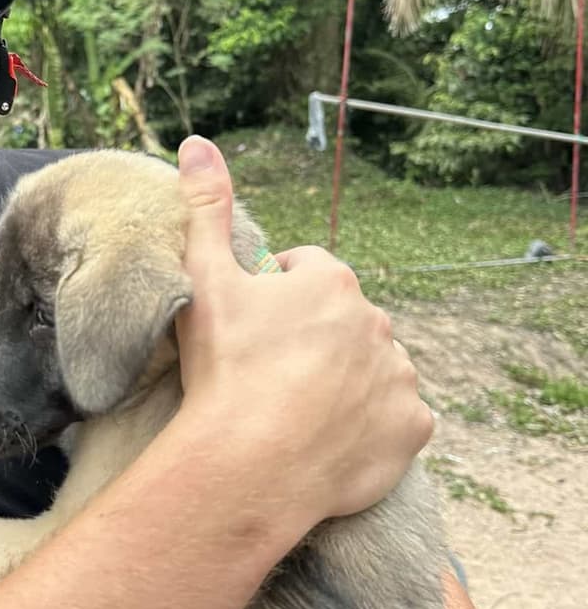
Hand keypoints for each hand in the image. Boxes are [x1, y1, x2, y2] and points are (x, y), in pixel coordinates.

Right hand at [173, 135, 431, 534]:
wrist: (250, 465)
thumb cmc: (224, 370)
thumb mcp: (205, 281)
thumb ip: (205, 208)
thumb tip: (197, 143)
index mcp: (331, 281)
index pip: (305, 273)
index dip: (272, 298)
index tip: (249, 332)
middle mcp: (376, 321)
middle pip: (342, 322)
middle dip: (313, 339)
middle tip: (268, 374)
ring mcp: (399, 376)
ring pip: (373, 369)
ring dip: (347, 381)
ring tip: (298, 412)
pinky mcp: (412, 427)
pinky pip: (397, 419)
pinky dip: (373, 427)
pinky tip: (330, 440)